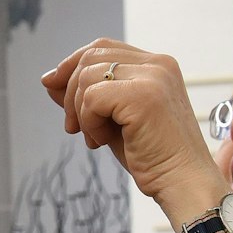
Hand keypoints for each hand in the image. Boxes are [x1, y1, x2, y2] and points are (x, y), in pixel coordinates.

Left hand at [43, 40, 228, 229]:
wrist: (183, 184)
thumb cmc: (152, 157)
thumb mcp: (111, 120)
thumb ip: (84, 96)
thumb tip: (48, 80)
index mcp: (156, 65)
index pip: (102, 47)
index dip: (71, 65)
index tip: (54, 89)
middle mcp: (158, 64)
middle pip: (90, 56)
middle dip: (70, 92)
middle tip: (74, 128)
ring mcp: (153, 77)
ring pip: (87, 76)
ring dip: (81, 112)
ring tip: (96, 139)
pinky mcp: (144, 96)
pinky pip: (92, 97)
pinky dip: (89, 122)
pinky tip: (103, 141)